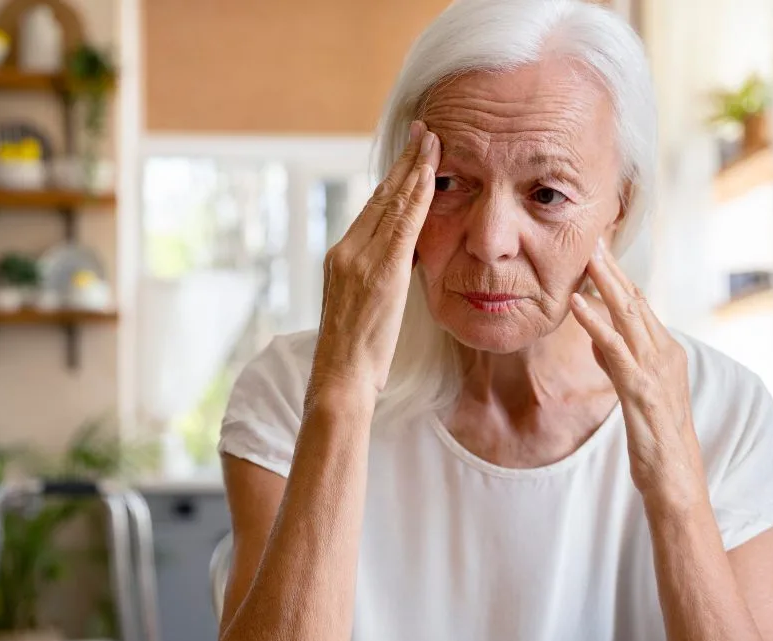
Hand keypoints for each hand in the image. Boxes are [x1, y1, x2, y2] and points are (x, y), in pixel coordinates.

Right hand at [310, 121, 440, 398]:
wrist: (340, 378)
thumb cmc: (354, 357)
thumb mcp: (362, 309)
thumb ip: (376, 280)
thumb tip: (400, 265)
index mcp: (340, 258)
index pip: (371, 210)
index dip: (392, 180)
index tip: (409, 157)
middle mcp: (346, 251)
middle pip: (380, 196)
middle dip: (404, 162)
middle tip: (424, 131)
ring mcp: (359, 259)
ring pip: (391, 203)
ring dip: (415, 168)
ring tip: (432, 141)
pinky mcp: (378, 271)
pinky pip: (403, 224)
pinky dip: (418, 196)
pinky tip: (432, 175)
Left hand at [568, 242, 706, 506]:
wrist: (676, 478)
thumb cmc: (656, 439)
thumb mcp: (634, 391)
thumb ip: (618, 361)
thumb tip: (597, 336)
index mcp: (665, 352)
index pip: (640, 305)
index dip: (619, 276)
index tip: (599, 249)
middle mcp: (665, 353)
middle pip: (636, 301)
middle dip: (613, 268)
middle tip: (593, 236)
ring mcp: (656, 369)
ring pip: (629, 316)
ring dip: (606, 284)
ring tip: (586, 256)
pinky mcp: (641, 389)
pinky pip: (615, 349)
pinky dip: (595, 323)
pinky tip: (578, 304)